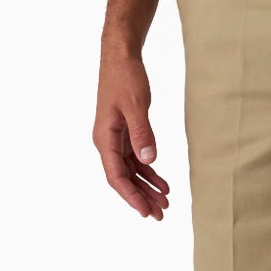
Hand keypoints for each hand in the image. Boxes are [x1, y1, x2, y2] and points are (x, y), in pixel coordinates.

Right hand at [95, 47, 171, 218]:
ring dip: (147, 186)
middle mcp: (106, 142)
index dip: (131, 196)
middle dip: (141, 197)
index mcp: (104, 138)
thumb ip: (142, 133)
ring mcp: (115, 138)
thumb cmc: (125, 77)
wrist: (121, 56)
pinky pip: (135, 158)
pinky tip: (163, 182)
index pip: (116, 176)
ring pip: (131, 170)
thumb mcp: (136, 105)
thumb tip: (148, 161)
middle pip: (124, 178)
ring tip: (165, 202)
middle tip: (160, 214)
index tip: (145, 211)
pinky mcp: (125, 132)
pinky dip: (149, 171)